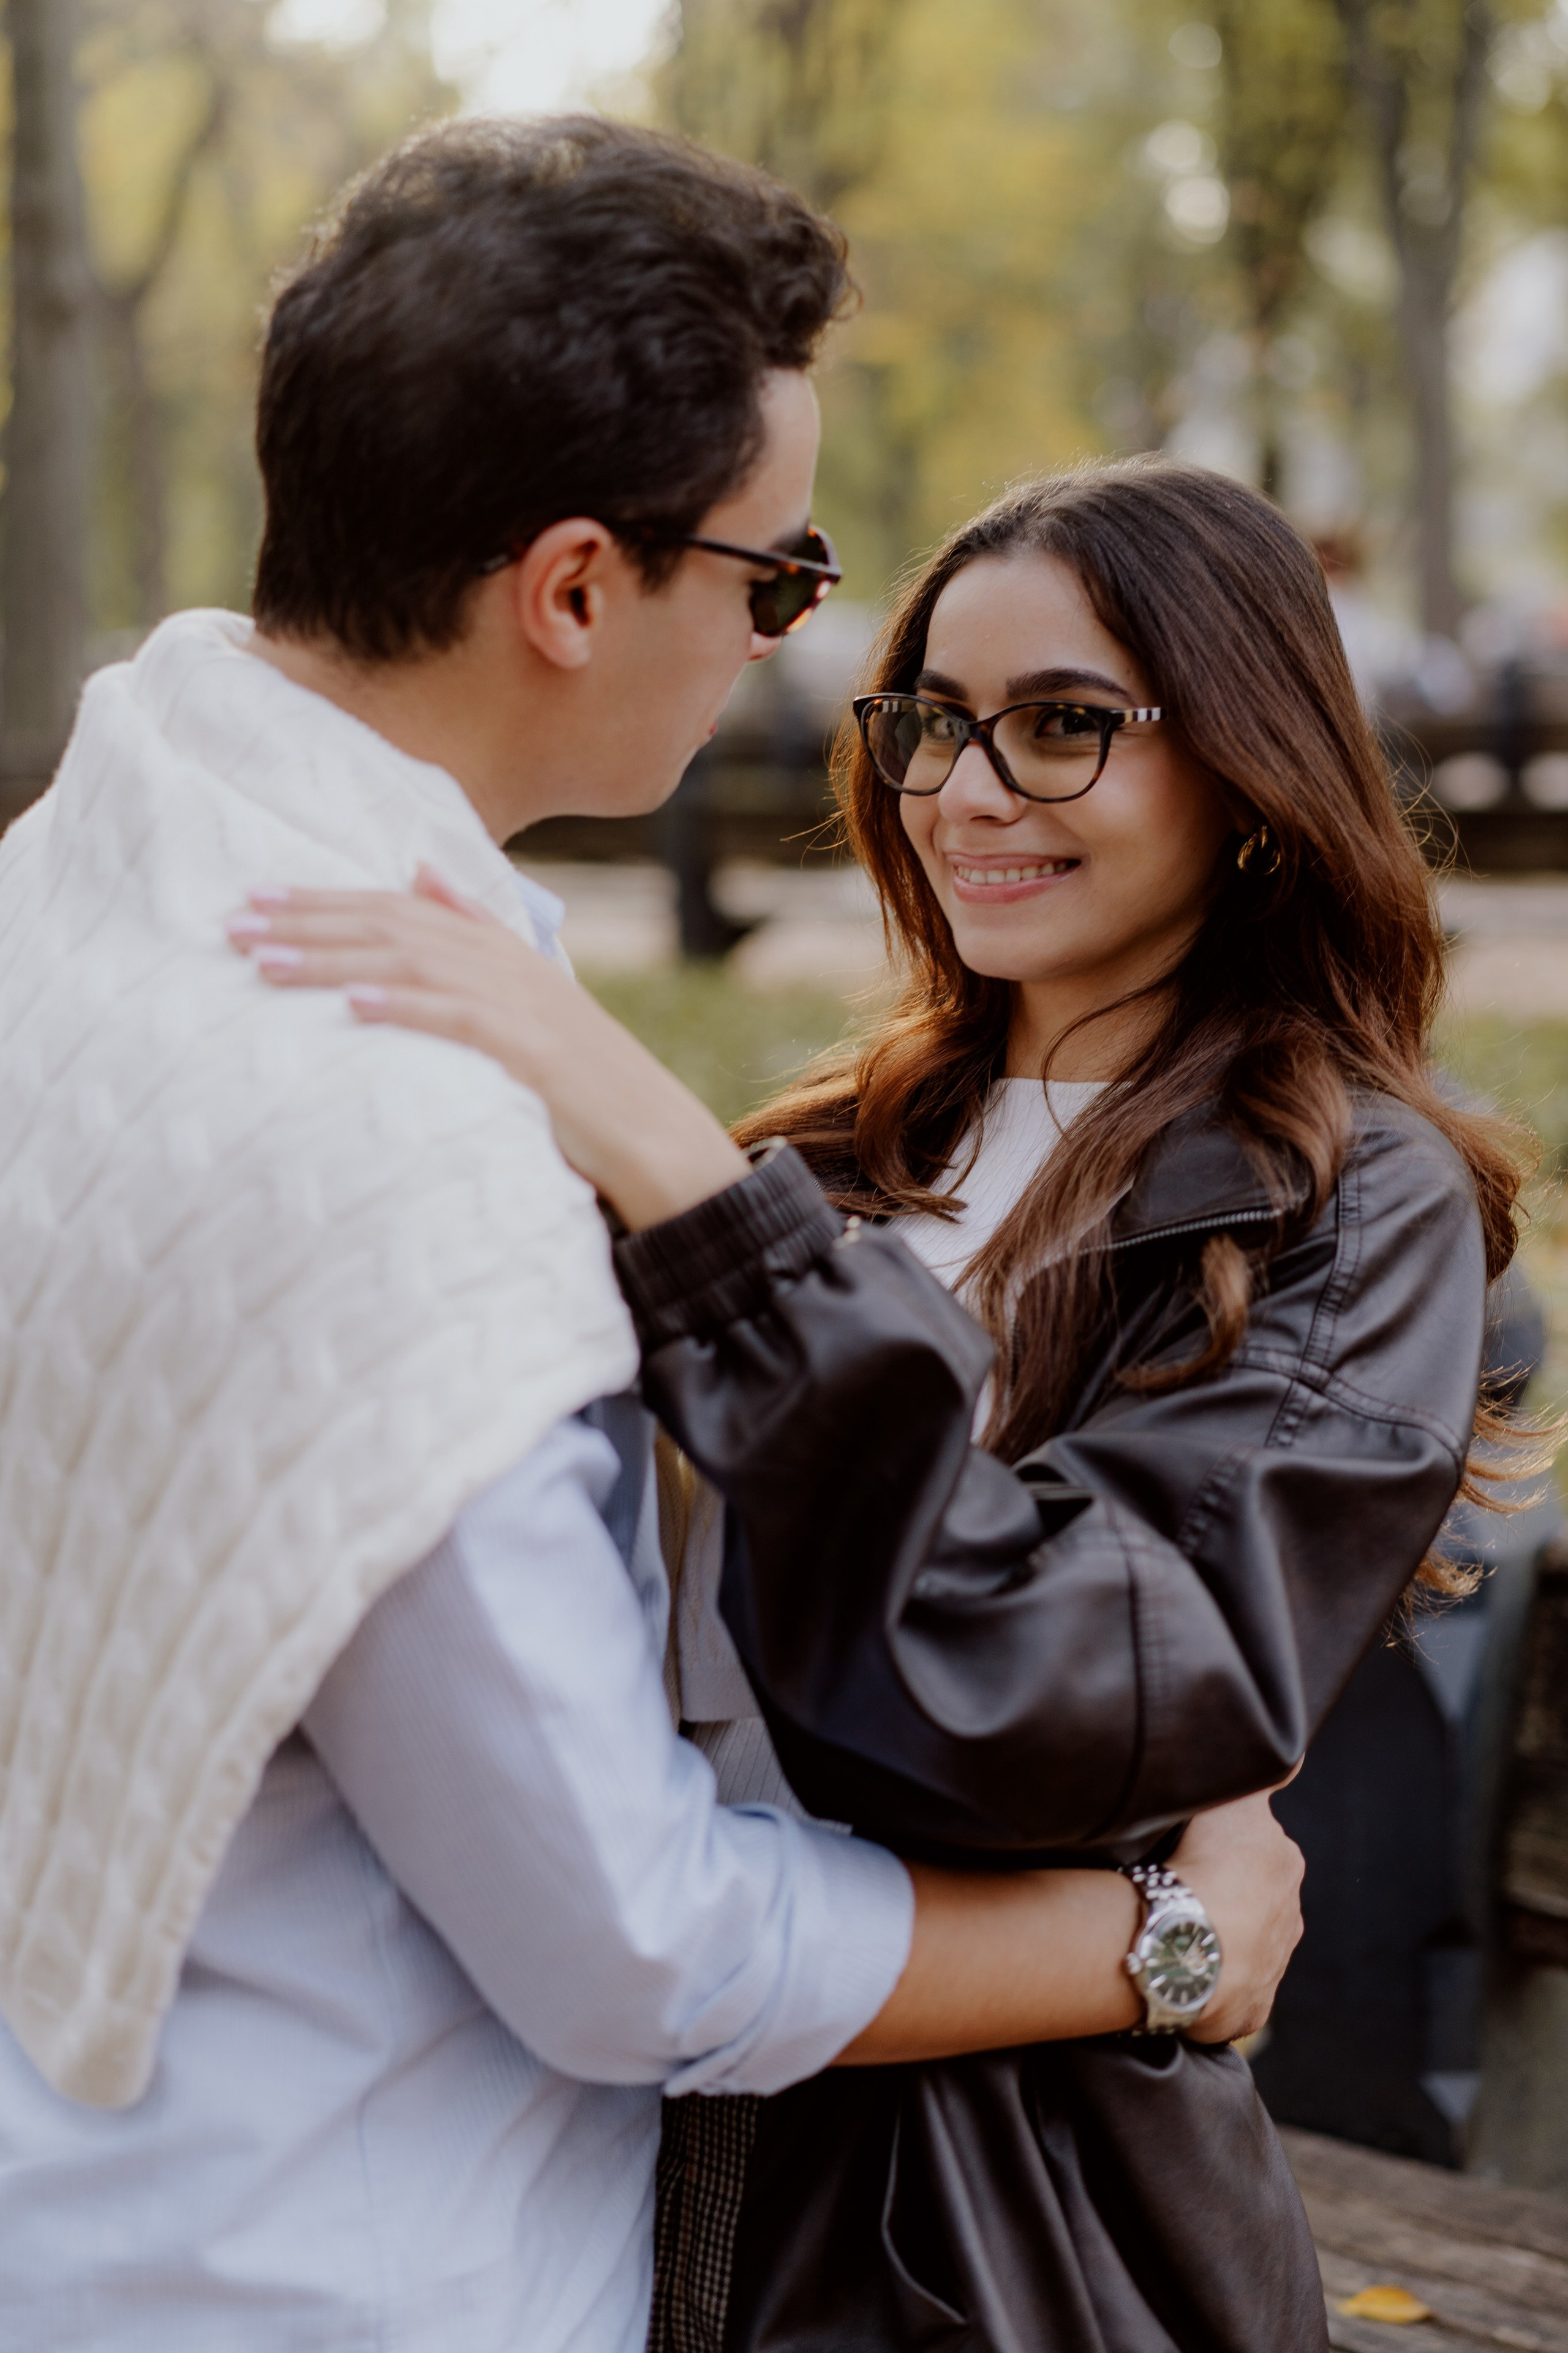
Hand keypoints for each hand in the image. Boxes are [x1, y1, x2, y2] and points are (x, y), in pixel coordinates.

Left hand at [225, 869, 748, 1229]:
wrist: (645, 1129)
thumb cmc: (574, 1073)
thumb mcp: (522, 989)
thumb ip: (473, 928)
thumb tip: (419, 871)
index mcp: (494, 947)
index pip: (393, 906)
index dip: (322, 899)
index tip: (255, 897)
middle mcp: (501, 962)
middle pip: (390, 926)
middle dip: (306, 923)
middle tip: (233, 924)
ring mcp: (517, 1003)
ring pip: (409, 963)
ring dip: (332, 959)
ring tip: (265, 963)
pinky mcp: (527, 1049)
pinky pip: (455, 1018)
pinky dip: (403, 1005)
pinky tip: (354, 1003)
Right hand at [1166, 1788, 1303, 2043]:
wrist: (1191, 1944)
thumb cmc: (1210, 1865)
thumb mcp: (1236, 1801)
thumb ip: (1263, 1779)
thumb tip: (1292, 1756)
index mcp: (1285, 1866)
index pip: (1261, 1849)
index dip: (1227, 1847)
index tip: (1197, 1850)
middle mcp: (1289, 1919)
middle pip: (1255, 1899)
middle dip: (1228, 1896)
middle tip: (1184, 1890)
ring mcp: (1271, 1969)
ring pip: (1243, 1945)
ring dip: (1218, 1938)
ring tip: (1178, 1930)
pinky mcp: (1249, 2010)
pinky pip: (1229, 1993)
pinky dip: (1210, 1984)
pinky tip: (1183, 1972)